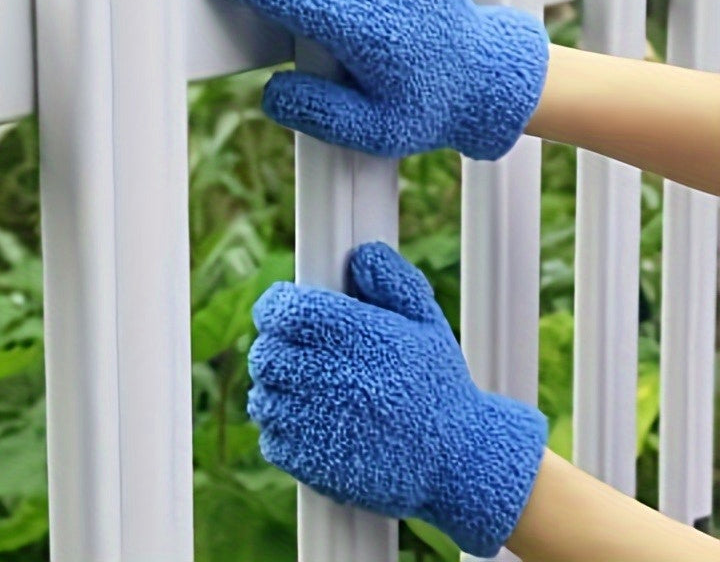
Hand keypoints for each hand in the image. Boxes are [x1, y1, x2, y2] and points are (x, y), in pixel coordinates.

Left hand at [247, 242, 546, 556]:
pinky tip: (309, 420)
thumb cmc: (438, 386)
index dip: (275, 305)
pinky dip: (281, 426)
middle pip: (268, 352)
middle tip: (295, 347)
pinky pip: (270, 436)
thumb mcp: (428, 322)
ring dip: (276, 386)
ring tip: (304, 385)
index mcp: (365, 339)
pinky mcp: (313, 465)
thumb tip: (360, 255)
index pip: (291, 311)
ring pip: (263, 394)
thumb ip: (393, 281)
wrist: (457, 464)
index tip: (281, 307)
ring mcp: (322, 426)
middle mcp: (339, 380)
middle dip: (275, 344)